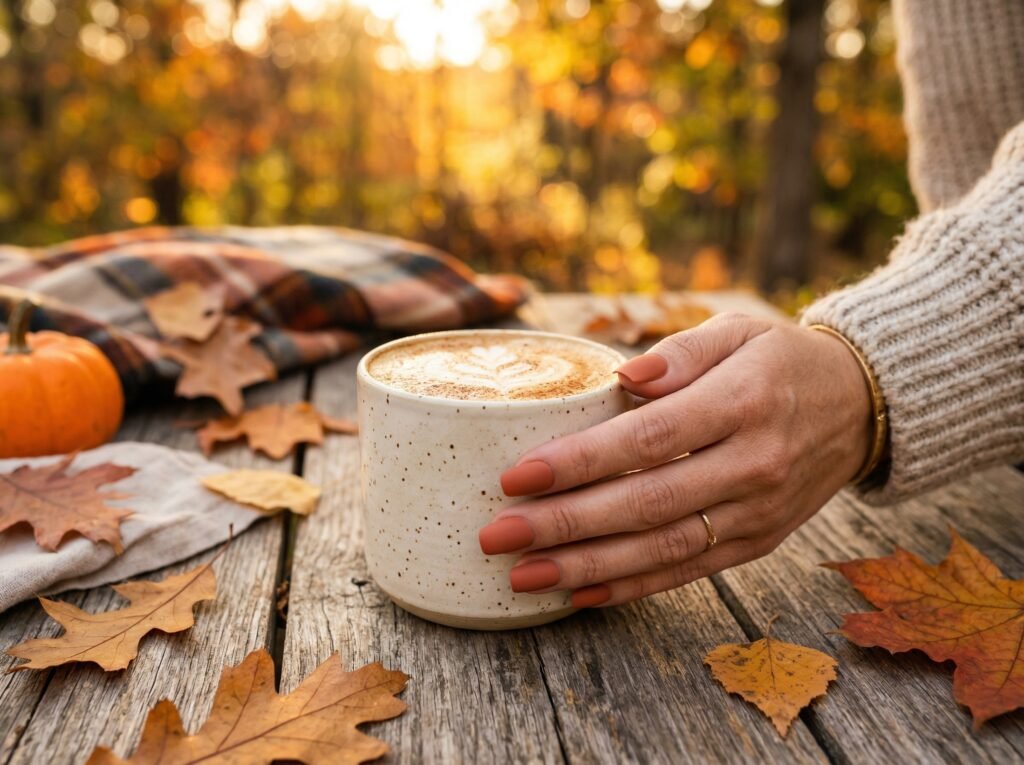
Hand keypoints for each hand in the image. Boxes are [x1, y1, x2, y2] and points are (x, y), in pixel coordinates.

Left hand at [477, 313, 873, 607]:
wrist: (863, 406)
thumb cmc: (782, 360)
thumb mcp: (740, 330)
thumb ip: (681, 351)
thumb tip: (625, 374)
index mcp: (743, 402)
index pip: (648, 438)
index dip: (580, 462)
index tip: (516, 476)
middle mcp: (753, 464)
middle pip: (647, 503)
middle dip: (565, 525)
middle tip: (497, 536)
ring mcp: (759, 512)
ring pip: (664, 549)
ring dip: (589, 569)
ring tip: (524, 577)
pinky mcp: (760, 542)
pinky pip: (691, 571)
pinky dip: (635, 587)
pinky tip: (581, 595)